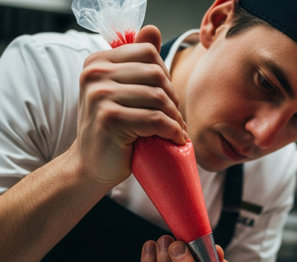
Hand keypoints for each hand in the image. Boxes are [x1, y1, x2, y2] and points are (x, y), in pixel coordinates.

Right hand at [73, 25, 186, 187]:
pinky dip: (172, 131)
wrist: (90, 166)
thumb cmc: (111, 132)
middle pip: (156, 74)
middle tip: (176, 119)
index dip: (166, 75)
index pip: (148, 53)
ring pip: (158, 98)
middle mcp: (95, 74)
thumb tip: (153, 30)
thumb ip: (135, 64)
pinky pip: (156, 120)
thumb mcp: (120, 93)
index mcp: (98, 63)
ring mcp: (100, 96)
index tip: (168, 99)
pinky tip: (175, 139)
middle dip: (173, 99)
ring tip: (177, 131)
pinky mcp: (110, 119)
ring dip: (176, 118)